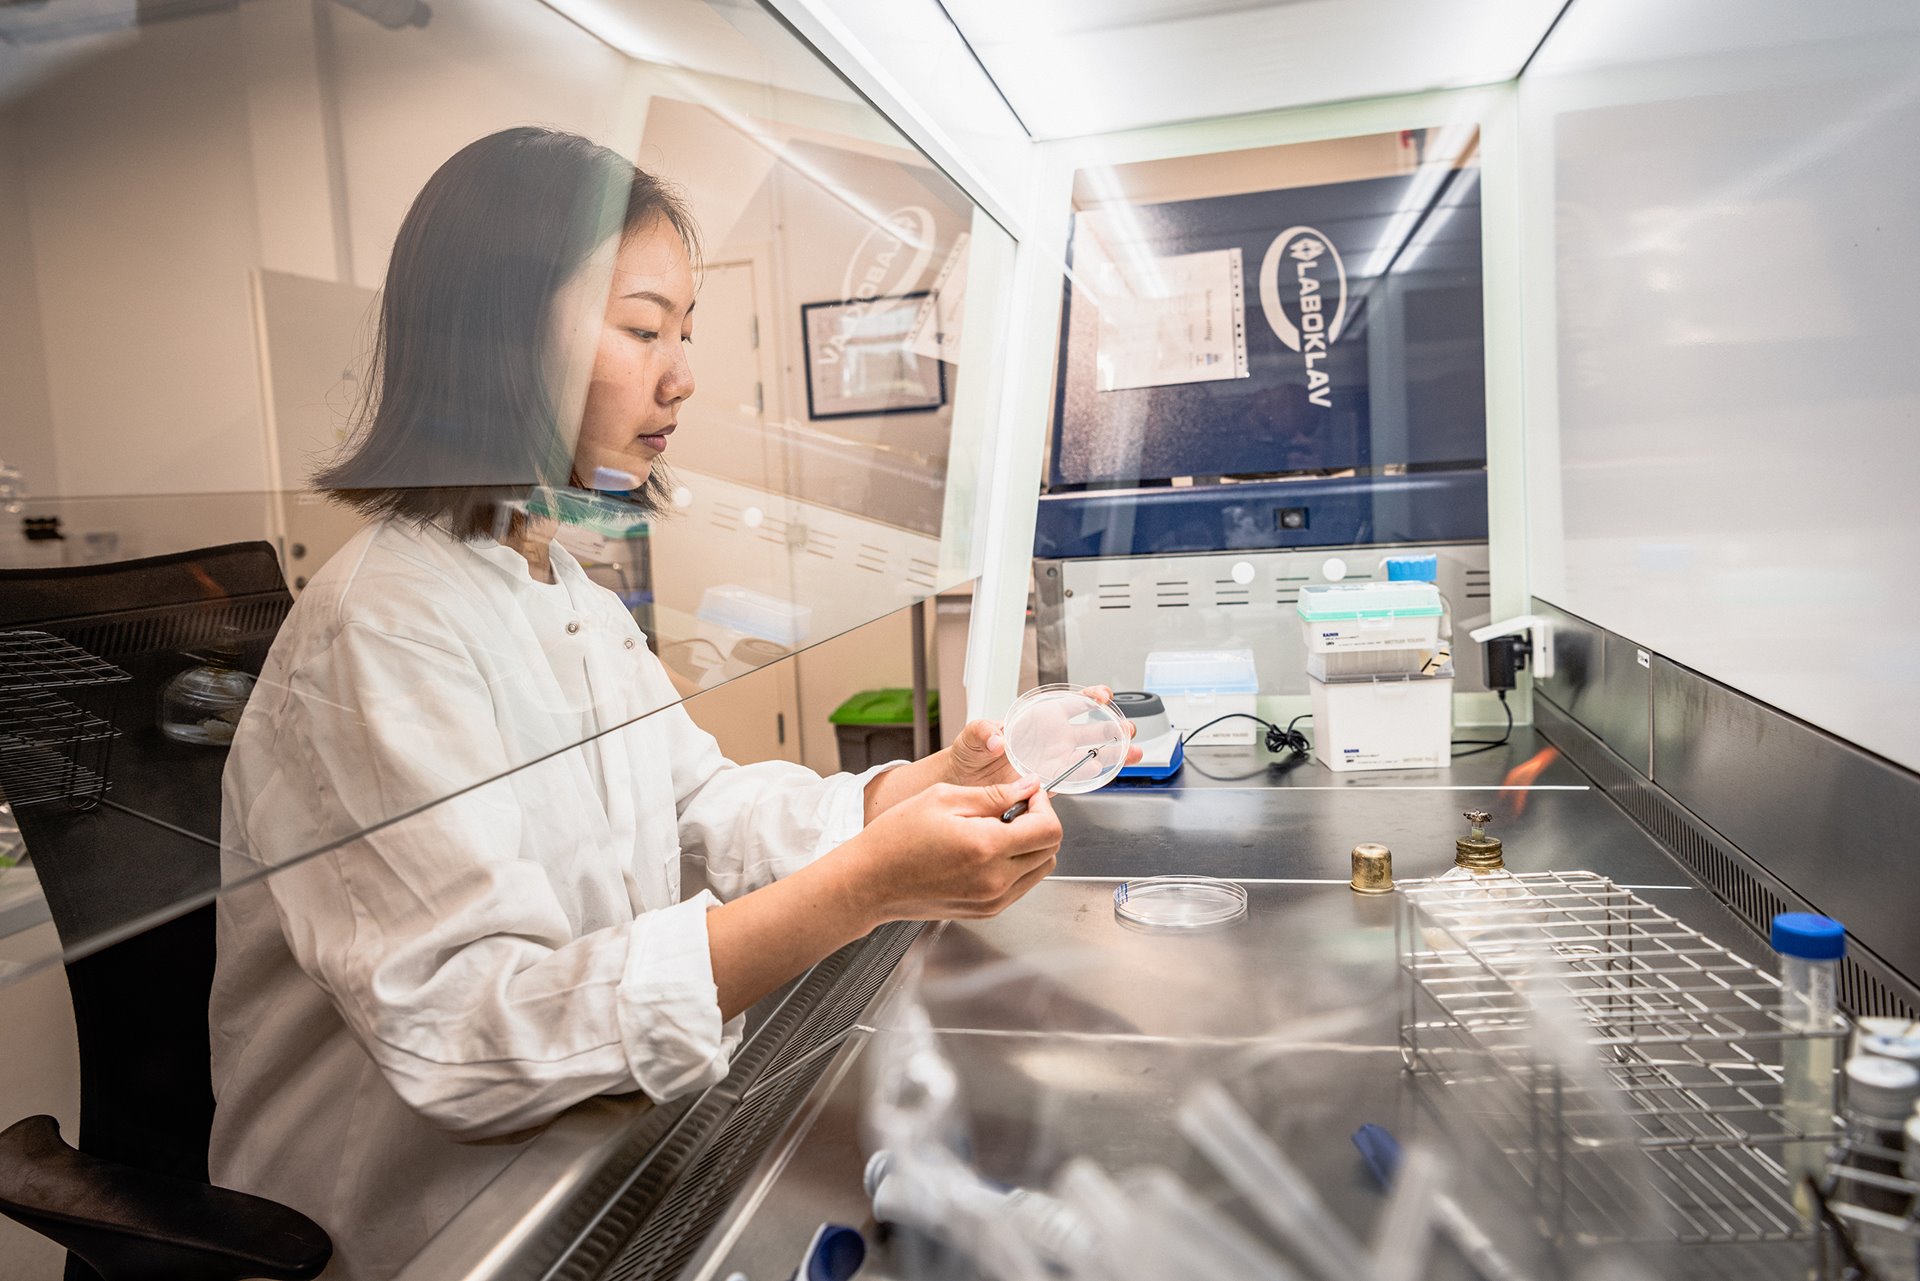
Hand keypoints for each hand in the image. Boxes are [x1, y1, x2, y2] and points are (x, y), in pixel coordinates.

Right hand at [843, 777, 1062, 921]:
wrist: (870, 882)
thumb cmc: (896, 838)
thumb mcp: (944, 798)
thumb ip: (994, 794)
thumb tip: (1028, 787)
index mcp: (987, 847)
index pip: (1049, 829)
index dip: (1044, 805)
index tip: (1028, 794)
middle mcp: (995, 880)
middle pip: (1050, 850)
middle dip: (1040, 823)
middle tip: (1013, 807)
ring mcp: (992, 900)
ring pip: (1040, 870)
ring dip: (1030, 845)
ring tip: (997, 829)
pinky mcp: (986, 911)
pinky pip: (1021, 886)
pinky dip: (1017, 865)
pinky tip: (988, 850)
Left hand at [941, 685, 1142, 788]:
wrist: (964, 783)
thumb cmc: (969, 753)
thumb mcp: (972, 736)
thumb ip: (984, 732)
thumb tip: (997, 739)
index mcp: (1038, 719)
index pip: (1069, 704)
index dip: (1089, 698)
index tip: (1102, 697)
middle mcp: (1051, 738)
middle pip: (1090, 729)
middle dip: (1111, 727)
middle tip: (1128, 728)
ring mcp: (1054, 760)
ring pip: (1091, 754)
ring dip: (1114, 752)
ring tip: (1135, 752)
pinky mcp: (1051, 782)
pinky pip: (1078, 778)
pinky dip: (1096, 776)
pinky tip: (1111, 772)